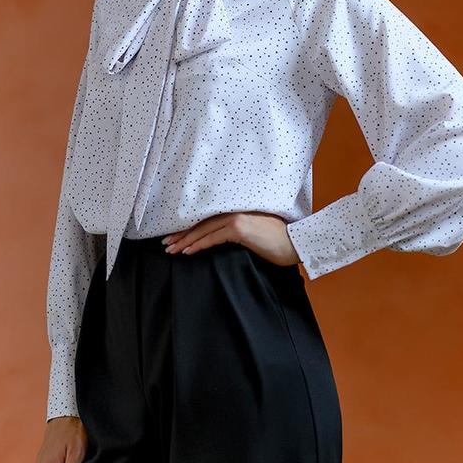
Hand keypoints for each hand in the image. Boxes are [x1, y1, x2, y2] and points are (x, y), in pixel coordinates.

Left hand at [161, 211, 300, 265]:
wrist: (296, 242)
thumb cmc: (280, 240)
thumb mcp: (256, 232)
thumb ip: (239, 231)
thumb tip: (222, 239)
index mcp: (237, 210)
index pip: (208, 219)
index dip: (190, 227)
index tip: (176, 235)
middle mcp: (234, 211)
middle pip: (202, 223)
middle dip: (181, 234)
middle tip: (166, 243)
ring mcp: (236, 218)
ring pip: (204, 230)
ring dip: (185, 240)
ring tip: (172, 249)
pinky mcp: (239, 229)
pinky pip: (213, 238)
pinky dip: (199, 245)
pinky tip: (188, 251)